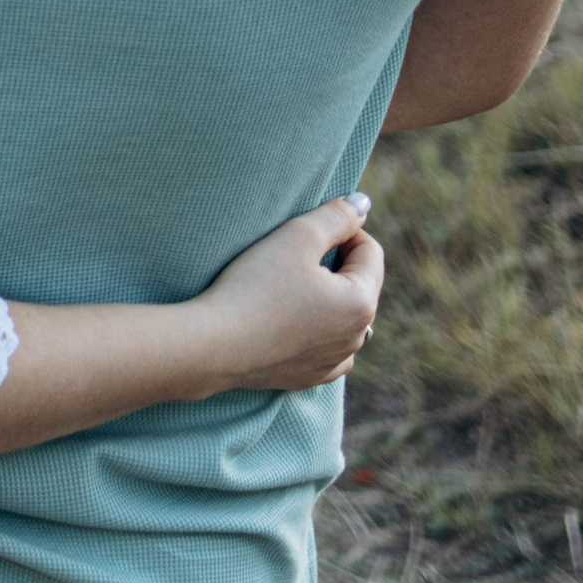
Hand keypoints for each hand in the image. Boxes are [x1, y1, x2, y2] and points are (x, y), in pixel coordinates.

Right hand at [187, 198, 381, 396]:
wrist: (213, 346)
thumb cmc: (254, 287)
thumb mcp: (297, 236)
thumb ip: (336, 216)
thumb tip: (362, 205)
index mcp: (362, 303)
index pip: (369, 251)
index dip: (341, 230)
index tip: (305, 230)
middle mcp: (357, 338)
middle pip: (358, 283)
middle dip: (334, 264)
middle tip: (290, 256)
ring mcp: (333, 362)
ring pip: (343, 316)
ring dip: (325, 297)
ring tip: (286, 287)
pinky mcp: (309, 377)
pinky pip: (326, 347)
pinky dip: (314, 330)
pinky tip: (288, 321)